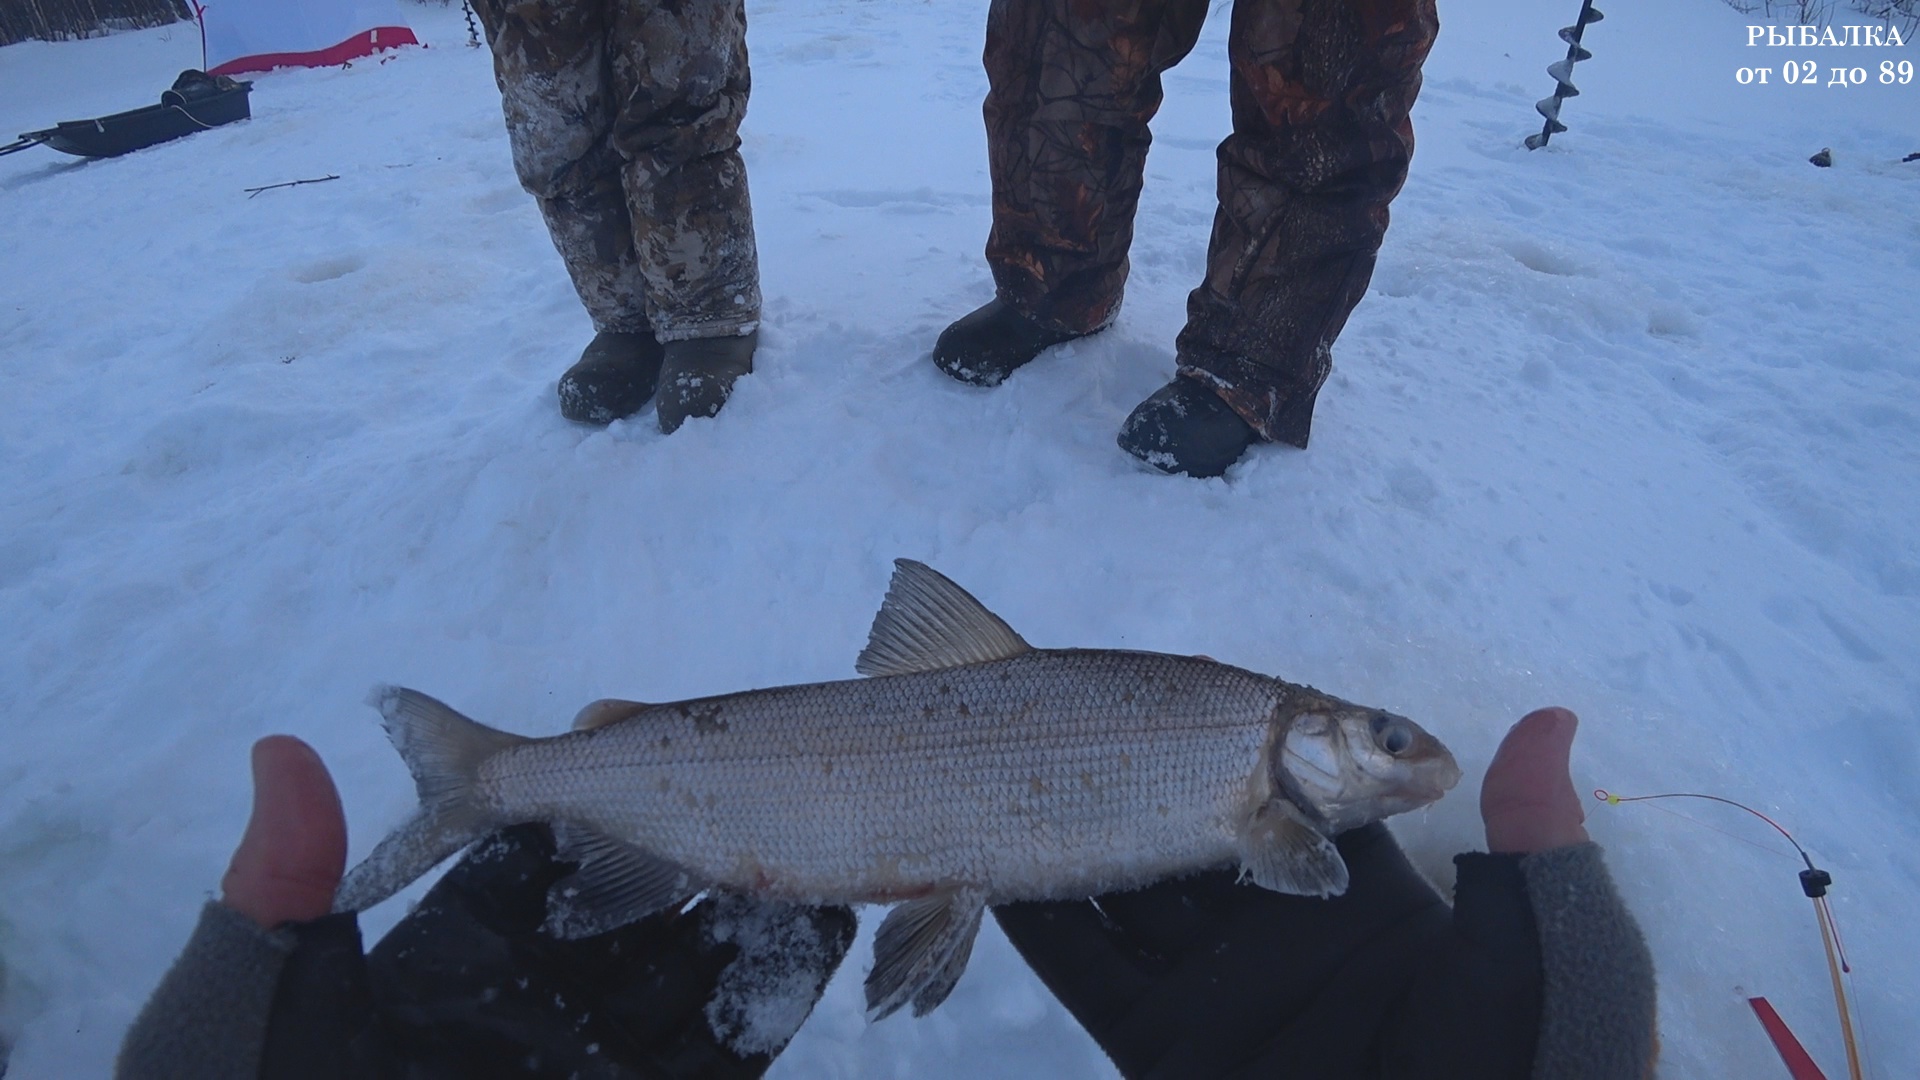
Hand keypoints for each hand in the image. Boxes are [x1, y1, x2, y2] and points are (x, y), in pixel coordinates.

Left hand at [220, 736, 852, 1079]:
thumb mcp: (243, 1006)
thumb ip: (283, 886)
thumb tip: (285, 749)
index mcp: (432, 976)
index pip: (520, 865)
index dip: (570, 798)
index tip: (616, 739)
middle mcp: (522, 1016)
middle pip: (617, 907)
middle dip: (674, 840)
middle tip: (735, 776)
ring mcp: (588, 1067)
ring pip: (682, 971)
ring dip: (738, 904)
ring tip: (795, 833)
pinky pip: (722, 1051)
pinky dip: (769, 991)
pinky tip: (811, 926)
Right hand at [993, 708, 1588, 1078]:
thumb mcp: (1558, 973)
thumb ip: (1539, 856)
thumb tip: (1550, 720)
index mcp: (1370, 906)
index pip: (1294, 790)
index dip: (1246, 732)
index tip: (1195, 673)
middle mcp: (1278, 934)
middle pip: (1192, 821)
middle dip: (1142, 764)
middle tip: (1081, 697)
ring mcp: (1212, 989)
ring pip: (1127, 882)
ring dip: (1075, 817)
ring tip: (1020, 749)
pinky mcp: (1159, 1045)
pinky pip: (1084, 965)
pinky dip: (1035, 905)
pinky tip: (995, 841)